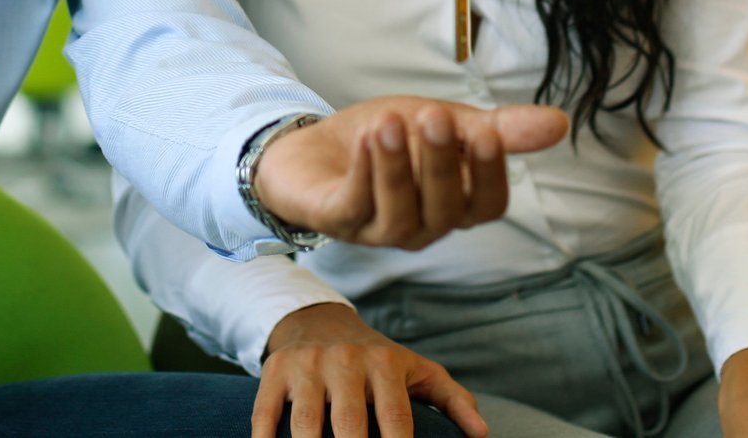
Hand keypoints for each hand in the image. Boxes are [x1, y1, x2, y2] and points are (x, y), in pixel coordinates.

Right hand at [253, 303, 486, 437]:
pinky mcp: (275, 371)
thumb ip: (453, 401)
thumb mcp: (418, 371)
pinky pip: (265, 415)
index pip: (396, 420)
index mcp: (385, 364)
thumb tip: (482, 435)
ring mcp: (307, 366)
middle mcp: (345, 360)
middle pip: (348, 426)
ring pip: (305, 424)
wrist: (319, 321)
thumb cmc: (378, 361)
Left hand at [254, 97, 566, 248]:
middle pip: (445, 209)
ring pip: (400, 214)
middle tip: (436, 117)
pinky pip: (355, 207)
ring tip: (391, 124)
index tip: (488, 133)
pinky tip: (367, 139)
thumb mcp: (447, 123)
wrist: (317, 145)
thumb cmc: (390, 138)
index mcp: (456, 205)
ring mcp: (380, 230)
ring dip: (397, 168)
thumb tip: (561, 122)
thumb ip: (498, 128)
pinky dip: (364, 173)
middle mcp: (423, 226)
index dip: (490, 174)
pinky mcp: (338, 223)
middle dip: (441, 164)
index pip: (488, 206)